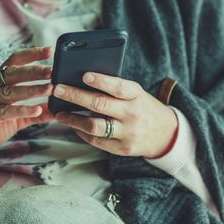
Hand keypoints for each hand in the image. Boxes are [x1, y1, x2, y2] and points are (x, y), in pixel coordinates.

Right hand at [0, 47, 54, 184]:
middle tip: (53, 71)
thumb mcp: (15, 120)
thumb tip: (56, 109)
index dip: (30, 55)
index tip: (49, 51)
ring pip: (7, 92)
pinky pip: (0, 112)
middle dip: (33, 71)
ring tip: (50, 89)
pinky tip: (35, 110)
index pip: (13, 63)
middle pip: (11, 74)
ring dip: (31, 90)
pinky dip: (19, 110)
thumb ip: (34, 113)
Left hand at [53, 72, 177, 158]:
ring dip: (73, 120)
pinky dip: (82, 133)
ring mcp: (128, 133)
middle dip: (75, 96)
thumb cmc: (143, 108)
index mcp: (137, 96)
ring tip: (60, 114)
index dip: (101, 81)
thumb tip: (83, 81)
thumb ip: (116, 89)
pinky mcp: (122, 148)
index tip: (84, 75)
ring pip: (94, 126)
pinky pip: (96, 141)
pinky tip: (74, 126)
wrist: (165, 134)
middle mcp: (133, 114)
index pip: (118, 87)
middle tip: (58, 90)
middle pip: (100, 105)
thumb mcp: (137, 94)